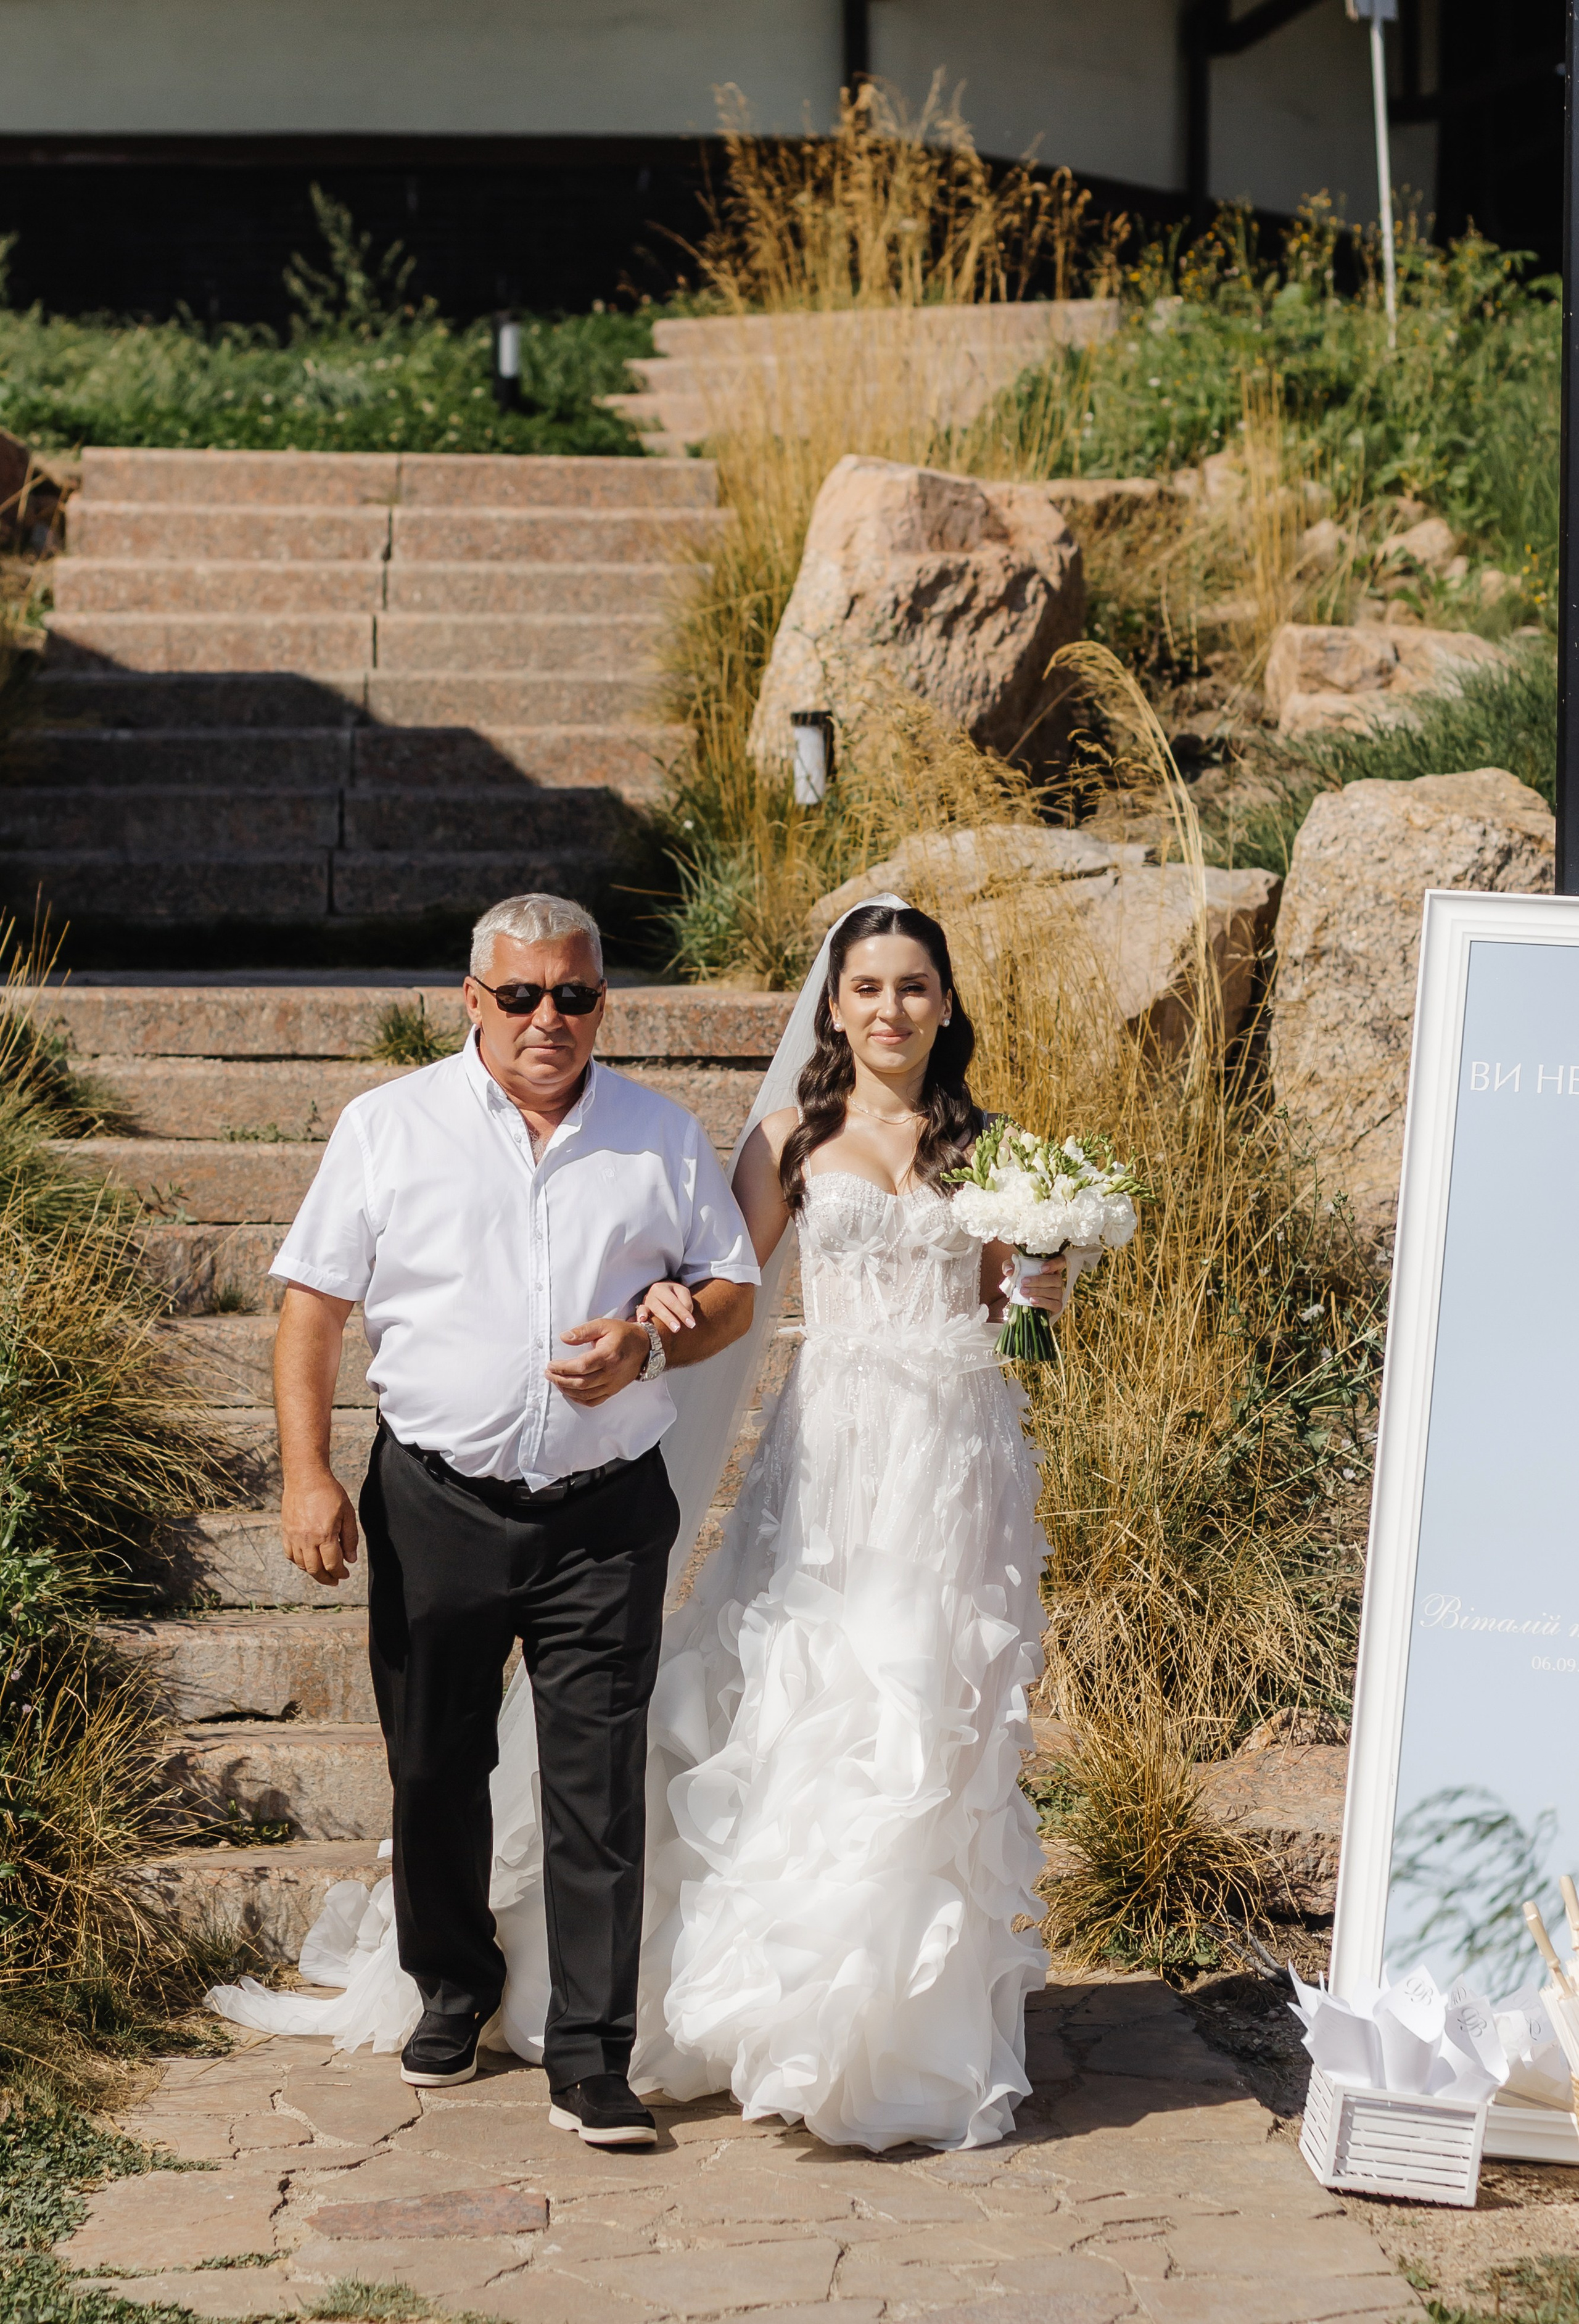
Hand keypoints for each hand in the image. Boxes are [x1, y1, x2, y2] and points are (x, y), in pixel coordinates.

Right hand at [282, 1469, 359, 1586]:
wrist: (305, 1478)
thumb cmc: (329, 1492)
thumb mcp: (347, 1513)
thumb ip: (350, 1538)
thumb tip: (351, 1559)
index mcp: (324, 1535)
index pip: (332, 1564)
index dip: (340, 1573)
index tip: (345, 1574)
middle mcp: (306, 1539)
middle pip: (315, 1570)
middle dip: (327, 1579)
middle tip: (335, 1580)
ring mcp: (294, 1536)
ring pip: (301, 1565)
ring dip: (313, 1572)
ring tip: (323, 1572)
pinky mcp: (286, 1532)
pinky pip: (290, 1555)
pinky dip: (298, 1562)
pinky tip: (307, 1561)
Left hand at [546, 1317, 648, 1406]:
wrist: (645, 1347)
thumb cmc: (624, 1334)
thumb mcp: (604, 1325)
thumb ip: (583, 1331)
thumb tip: (564, 1337)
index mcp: (608, 1355)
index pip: (581, 1366)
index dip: (563, 1368)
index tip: (551, 1364)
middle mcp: (611, 1373)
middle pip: (581, 1383)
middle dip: (560, 1379)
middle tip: (548, 1373)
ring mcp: (612, 1384)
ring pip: (585, 1394)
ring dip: (567, 1390)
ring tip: (556, 1381)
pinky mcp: (614, 1390)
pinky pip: (594, 1401)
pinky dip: (579, 1400)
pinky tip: (570, 1393)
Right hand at [637, 1280, 694, 1334]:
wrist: (662, 1291)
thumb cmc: (674, 1294)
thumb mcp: (682, 1293)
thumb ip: (686, 1302)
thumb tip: (686, 1314)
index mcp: (663, 1287)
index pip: (674, 1302)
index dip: (683, 1313)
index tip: (691, 1324)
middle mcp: (652, 1293)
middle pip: (660, 1307)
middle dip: (669, 1318)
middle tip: (677, 1329)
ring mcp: (646, 1301)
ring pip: (650, 1310)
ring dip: (657, 1320)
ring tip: (660, 1329)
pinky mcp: (641, 1309)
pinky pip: (639, 1312)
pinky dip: (640, 1315)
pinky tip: (641, 1321)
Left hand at [1015, 1256, 1068, 1315]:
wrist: (1020, 1300)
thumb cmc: (1020, 1281)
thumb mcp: (1013, 1271)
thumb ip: (1009, 1266)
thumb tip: (1009, 1270)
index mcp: (1050, 1268)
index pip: (1061, 1262)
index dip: (1055, 1264)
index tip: (1042, 1268)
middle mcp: (1057, 1280)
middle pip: (1056, 1279)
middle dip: (1039, 1281)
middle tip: (1023, 1282)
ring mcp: (1058, 1293)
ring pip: (1054, 1292)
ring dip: (1038, 1292)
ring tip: (1023, 1292)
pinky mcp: (1057, 1306)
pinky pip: (1054, 1305)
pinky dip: (1043, 1303)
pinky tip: (1032, 1301)